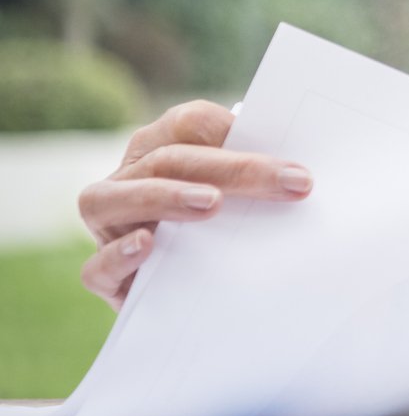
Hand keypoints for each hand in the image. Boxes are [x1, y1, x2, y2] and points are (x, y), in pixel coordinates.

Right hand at [76, 99, 313, 310]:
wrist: (198, 292)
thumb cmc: (225, 226)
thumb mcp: (245, 196)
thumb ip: (260, 178)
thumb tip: (306, 174)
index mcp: (163, 145)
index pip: (190, 122)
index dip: (238, 134)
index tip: (293, 162)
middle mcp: (129, 177)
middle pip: (169, 159)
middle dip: (234, 169)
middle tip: (290, 184)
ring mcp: (108, 224)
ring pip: (114, 198)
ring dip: (165, 196)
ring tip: (212, 203)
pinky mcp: (102, 275)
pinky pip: (96, 265)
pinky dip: (119, 254)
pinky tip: (147, 245)